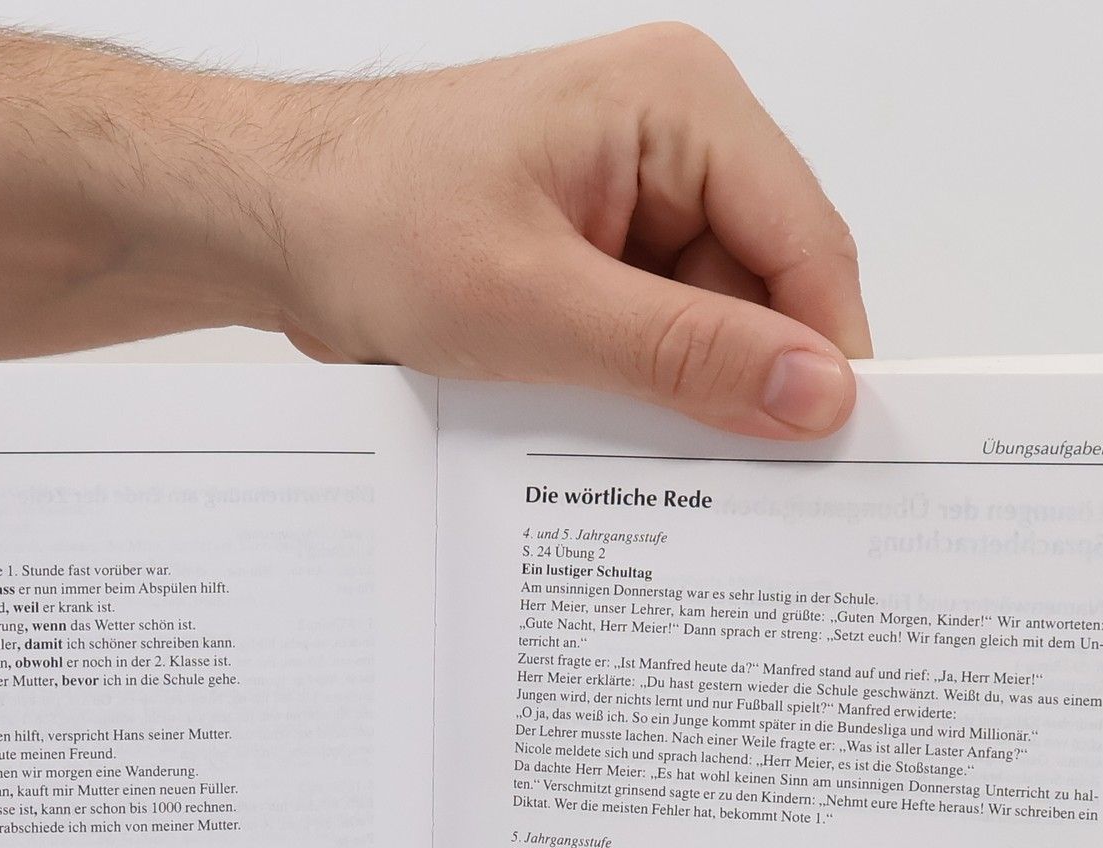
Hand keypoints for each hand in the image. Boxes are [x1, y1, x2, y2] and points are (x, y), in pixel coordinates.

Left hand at [242, 24, 869, 436]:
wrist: (270, 221)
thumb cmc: (371, 220)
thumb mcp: (537, 303)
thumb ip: (684, 353)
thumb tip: (814, 394)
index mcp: (681, 103)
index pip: (804, 241)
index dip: (823, 353)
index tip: (832, 456)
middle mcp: (675, 136)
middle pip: (766, 286)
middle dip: (749, 382)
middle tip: (742, 489)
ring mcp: (637, 193)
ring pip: (713, 321)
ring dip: (687, 393)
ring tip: (646, 456)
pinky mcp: (599, 248)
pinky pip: (657, 331)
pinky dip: (641, 388)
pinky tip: (610, 431)